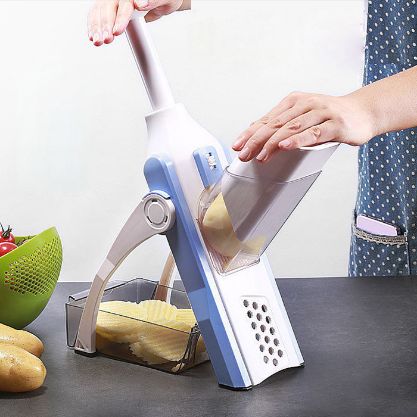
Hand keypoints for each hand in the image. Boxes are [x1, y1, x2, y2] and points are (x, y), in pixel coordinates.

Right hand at [88, 0, 185, 46]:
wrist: (164, 1)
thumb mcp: (165, 1)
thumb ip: (154, 1)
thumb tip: (141, 3)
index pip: (124, 4)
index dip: (120, 18)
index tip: (117, 31)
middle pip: (109, 8)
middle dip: (106, 26)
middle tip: (107, 40)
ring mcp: (115, 0)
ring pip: (100, 11)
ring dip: (97, 27)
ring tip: (98, 41)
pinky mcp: (112, 7)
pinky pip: (98, 14)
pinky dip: (94, 25)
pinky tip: (93, 36)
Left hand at [232, 92, 375, 162]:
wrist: (363, 112)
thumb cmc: (329, 116)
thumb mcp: (302, 116)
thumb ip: (282, 123)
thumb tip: (254, 130)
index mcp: (293, 101)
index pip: (266, 119)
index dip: (249, 133)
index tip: (236, 146)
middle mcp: (305, 104)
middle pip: (275, 124)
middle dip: (256, 140)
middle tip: (243, 154)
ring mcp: (320, 113)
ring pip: (291, 128)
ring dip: (272, 143)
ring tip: (259, 155)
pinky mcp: (334, 124)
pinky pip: (313, 133)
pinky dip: (297, 140)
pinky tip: (285, 146)